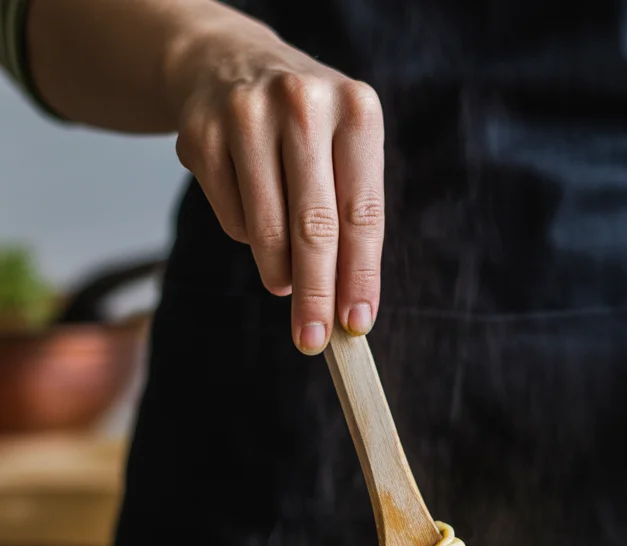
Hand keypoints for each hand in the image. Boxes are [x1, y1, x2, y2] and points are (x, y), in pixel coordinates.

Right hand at [167, 15, 383, 352]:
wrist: (228, 63)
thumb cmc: (305, 127)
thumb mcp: (344, 151)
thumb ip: (351, 220)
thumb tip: (349, 308)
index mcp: (356, 110)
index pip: (362, 214)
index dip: (360, 277)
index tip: (357, 325)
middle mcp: (303, 105)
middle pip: (314, 228)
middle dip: (316, 295)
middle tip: (314, 339)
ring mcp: (246, 116)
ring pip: (268, 230)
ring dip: (279, 274)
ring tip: (285, 285)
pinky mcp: (201, 135)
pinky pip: (231, 220)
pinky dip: (247, 239)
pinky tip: (255, 223)